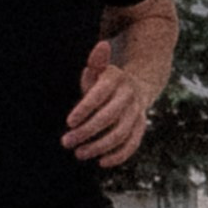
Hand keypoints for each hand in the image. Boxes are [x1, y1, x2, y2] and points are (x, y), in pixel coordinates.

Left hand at [64, 38, 150, 170]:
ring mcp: (137, 112)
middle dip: (86, 132)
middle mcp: (129, 95)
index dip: (85, 108)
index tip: (69, 122)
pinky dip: (119, 155)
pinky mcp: (141, 126)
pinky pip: (133, 144)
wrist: (138, 86)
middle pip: (109, 117)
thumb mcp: (101, 70)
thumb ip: (97, 62)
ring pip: (120, 133)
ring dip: (99, 146)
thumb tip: (102, 45)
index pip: (100, 95)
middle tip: (66, 142)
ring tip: (79, 153)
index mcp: (116, 79)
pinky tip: (101, 162)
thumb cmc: (107, 82)